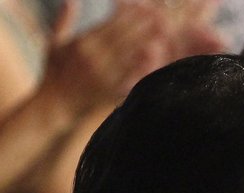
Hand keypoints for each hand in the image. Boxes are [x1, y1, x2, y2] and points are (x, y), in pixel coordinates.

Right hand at [42, 0, 170, 116]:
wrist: (54, 103)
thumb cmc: (54, 73)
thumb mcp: (54, 43)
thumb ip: (63, 20)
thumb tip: (71, 0)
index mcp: (82, 43)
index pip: (109, 24)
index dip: (128, 15)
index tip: (143, 7)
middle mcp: (93, 56)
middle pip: (122, 36)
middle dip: (141, 24)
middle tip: (158, 15)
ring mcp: (102, 73)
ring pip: (128, 53)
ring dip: (146, 41)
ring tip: (161, 31)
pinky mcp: (109, 90)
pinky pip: (129, 75)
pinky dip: (141, 66)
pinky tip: (154, 58)